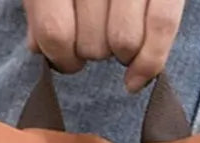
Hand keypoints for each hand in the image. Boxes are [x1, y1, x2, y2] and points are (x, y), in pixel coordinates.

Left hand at [24, 0, 184, 92]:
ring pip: (124, 43)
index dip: (59, 58)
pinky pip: (162, 28)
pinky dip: (149, 64)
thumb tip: (38, 46)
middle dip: (92, 51)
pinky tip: (135, 78)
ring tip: (118, 40)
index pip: (55, 32)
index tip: (67, 60)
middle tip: (95, 37)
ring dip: (120, 55)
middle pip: (91, 44)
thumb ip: (41, 5)